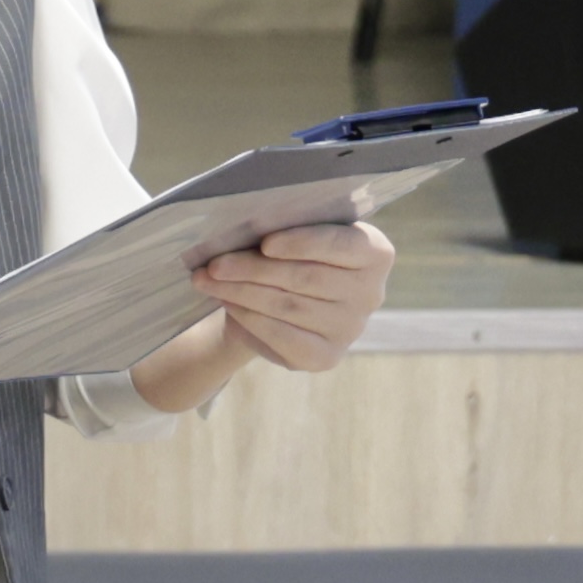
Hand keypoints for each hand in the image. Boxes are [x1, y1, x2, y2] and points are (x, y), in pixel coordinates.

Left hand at [193, 222, 394, 372]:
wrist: (282, 300)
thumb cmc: (289, 253)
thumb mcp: (294, 232)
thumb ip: (283, 225)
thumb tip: (240, 226)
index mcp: (374, 252)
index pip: (343, 244)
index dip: (303, 243)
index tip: (265, 243)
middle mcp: (370, 293)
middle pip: (307, 278)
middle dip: (254, 269)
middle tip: (215, 264)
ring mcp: (350, 328)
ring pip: (288, 305)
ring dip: (241, 292)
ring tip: (208, 280)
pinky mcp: (326, 357)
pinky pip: (282, 335)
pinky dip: (249, 317)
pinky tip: (226, 302)